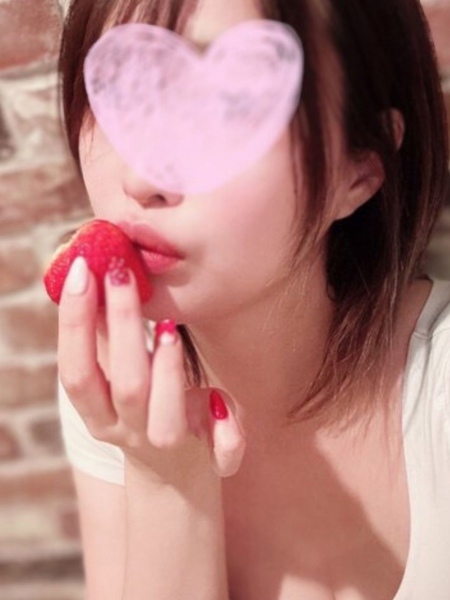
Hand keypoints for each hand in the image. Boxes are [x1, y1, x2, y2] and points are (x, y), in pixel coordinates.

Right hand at [57, 257, 245, 483]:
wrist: (172, 475)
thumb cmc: (140, 407)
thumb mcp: (115, 376)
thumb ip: (105, 335)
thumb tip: (92, 272)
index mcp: (98, 413)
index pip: (76, 369)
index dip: (73, 322)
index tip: (81, 269)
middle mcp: (129, 431)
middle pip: (125, 386)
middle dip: (122, 326)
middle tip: (122, 272)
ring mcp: (170, 445)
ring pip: (165, 420)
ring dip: (167, 373)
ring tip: (167, 329)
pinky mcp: (210, 457)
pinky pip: (222, 453)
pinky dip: (227, 432)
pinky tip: (219, 398)